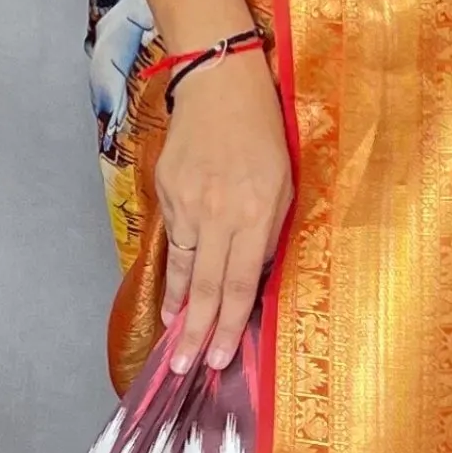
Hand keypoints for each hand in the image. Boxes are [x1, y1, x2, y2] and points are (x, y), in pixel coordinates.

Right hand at [155, 45, 290, 373]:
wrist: (219, 83)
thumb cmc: (264, 132)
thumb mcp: (284, 182)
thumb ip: (268, 232)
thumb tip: (252, 276)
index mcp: (256, 212)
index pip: (240, 284)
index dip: (230, 326)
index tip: (221, 359)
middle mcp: (219, 213)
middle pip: (208, 288)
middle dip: (198, 335)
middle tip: (186, 370)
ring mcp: (188, 203)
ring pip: (184, 269)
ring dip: (181, 311)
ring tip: (175, 342)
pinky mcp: (167, 192)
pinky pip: (173, 242)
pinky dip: (175, 274)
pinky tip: (174, 297)